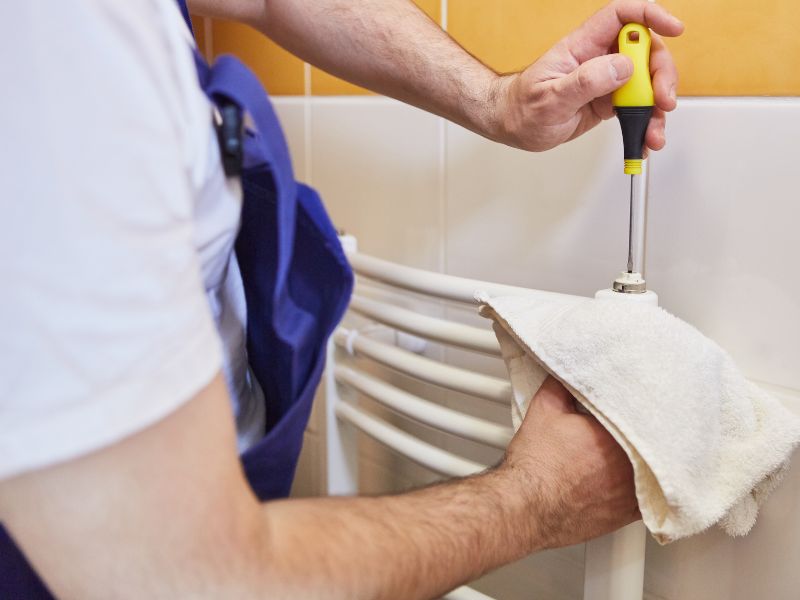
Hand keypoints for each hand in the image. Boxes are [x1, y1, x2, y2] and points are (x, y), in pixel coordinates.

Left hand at [490, 0, 683, 151]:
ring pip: (646, 82)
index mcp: (583, 46)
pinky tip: (643, 139)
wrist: (514, 126)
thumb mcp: (549, 97)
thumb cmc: (522, 108)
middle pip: (645, 51)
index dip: (650, 15)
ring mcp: (606, 79)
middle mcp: (598, 58)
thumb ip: (585, 81)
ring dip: (656, 107)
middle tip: (661, 101)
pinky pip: (636, 106)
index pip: (622, 16)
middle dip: (661, 75)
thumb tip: (621, 67)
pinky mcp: (608, 100)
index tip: (673, 29)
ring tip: (652, 133)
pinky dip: (645, 123)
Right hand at [499, 376, 638, 549]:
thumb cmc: (535, 465)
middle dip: (642, 429)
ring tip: (637, 447)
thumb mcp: (545, 409)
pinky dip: (647, 486)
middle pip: (651, 438)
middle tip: (632, 421)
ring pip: (655, 467)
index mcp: (616, 433)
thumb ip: (562, 385)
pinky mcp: (629, 512)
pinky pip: (652, 497)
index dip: (633, 403)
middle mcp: (631, 463)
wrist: (526, 506)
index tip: (626, 401)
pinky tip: (638, 478)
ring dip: (649, 457)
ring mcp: (633, 491)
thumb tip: (568, 373)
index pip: (638, 410)